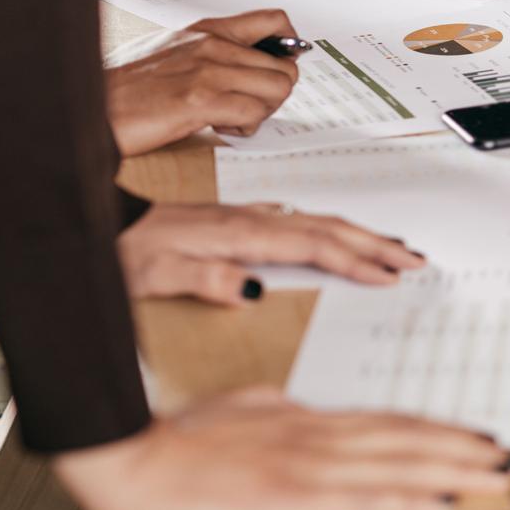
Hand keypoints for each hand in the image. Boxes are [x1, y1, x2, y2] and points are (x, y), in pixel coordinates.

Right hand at [51, 387, 509, 509]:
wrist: (126, 457)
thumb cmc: (173, 440)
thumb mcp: (240, 410)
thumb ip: (278, 412)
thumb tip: (300, 409)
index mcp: (306, 420)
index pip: (388, 422)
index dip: (439, 430)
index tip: (478, 436)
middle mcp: (318, 438)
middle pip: (407, 440)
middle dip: (465, 449)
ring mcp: (308, 466)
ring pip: (399, 465)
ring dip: (456, 469)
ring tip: (500, 474)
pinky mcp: (291, 500)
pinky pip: (364, 503)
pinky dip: (410, 503)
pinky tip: (444, 506)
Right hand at [106, 10, 300, 155]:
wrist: (95, 107)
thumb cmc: (131, 89)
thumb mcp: (176, 55)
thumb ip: (215, 54)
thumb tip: (257, 66)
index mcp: (208, 30)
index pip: (275, 20)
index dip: (290, 48)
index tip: (280, 69)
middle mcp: (213, 44)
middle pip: (285, 68)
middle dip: (272, 95)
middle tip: (245, 106)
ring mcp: (208, 70)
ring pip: (278, 90)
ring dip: (262, 112)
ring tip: (230, 116)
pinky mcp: (200, 100)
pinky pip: (254, 113)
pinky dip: (245, 128)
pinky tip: (219, 126)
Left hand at [118, 201, 424, 305]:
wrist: (95, 226)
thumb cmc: (121, 253)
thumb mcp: (155, 274)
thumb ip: (205, 279)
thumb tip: (253, 290)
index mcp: (238, 233)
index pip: (311, 245)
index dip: (354, 260)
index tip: (388, 275)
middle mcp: (247, 221)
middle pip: (325, 227)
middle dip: (374, 243)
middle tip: (414, 258)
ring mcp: (243, 219)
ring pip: (315, 223)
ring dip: (357, 236)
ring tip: (390, 248)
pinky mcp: (235, 224)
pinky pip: (297, 225)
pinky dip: (327, 234)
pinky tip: (331, 238)